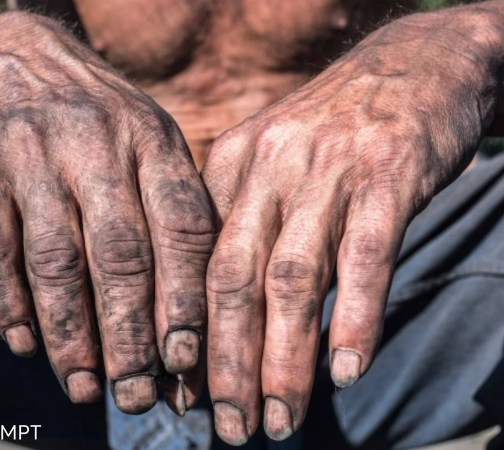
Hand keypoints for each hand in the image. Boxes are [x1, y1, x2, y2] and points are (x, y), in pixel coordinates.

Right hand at [0, 12, 212, 413]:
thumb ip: (177, 210)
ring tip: (85, 388)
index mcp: (152, 141)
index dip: (185, 299)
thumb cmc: (100, 118)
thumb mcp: (152, 139)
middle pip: (120, 257)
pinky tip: (25, 345)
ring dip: (71, 334)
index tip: (188, 361)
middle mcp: (96, 147)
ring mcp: (33, 158)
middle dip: (131, 336)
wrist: (11, 58)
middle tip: (138, 395)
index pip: (181, 228)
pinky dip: (8, 303)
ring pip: (56, 263)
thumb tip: (199, 310)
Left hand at [202, 6, 502, 443]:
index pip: (198, 262)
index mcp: (233, 163)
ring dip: (284, 357)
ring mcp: (330, 170)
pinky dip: (353, 319)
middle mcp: (272, 166)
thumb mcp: (274, 159)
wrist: (414, 61)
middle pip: (234, 278)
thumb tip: (227, 304)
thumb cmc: (337, 126)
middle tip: (227, 425)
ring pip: (293, 279)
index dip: (191, 333)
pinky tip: (346, 370)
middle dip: (227, 361)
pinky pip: (365, 259)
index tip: (189, 391)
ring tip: (279, 417)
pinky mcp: (390, 175)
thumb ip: (246, 217)